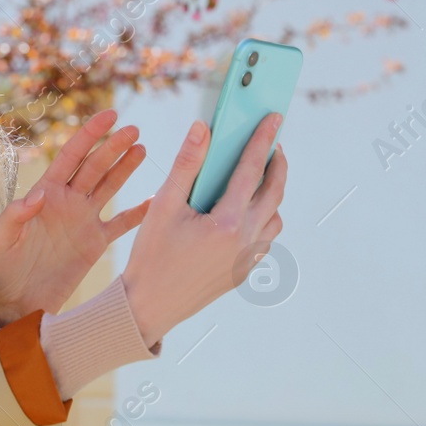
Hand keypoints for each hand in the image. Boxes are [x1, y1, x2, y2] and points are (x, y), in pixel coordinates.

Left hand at [0, 108, 151, 321]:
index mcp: (45, 193)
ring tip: (142, 148)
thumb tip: (39, 194)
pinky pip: (120, 224)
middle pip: (94, 166)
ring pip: (109, 186)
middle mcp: (66, 201)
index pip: (70, 156)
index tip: (110, 116)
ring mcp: (82, 221)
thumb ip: (14, 215)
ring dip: (126, 168)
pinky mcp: (94, 244)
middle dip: (113, 147)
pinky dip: (138, 213)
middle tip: (134, 129)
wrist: (16, 304)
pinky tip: (155, 201)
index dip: (90, 135)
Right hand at [122, 113, 287, 346]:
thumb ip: (187, 164)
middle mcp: (246, 241)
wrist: (148, 307)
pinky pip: (265, 238)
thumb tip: (202, 128)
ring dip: (272, 193)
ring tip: (259, 175)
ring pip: (275, 217)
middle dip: (278, 164)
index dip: (263, 139)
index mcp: (228, 223)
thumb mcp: (164, 205)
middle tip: (274, 143)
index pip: (252, 170)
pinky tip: (245, 210)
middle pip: (275, 192)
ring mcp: (248, 259)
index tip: (274, 118)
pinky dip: (263, 218)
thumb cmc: (151, 255)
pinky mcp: (244, 271)